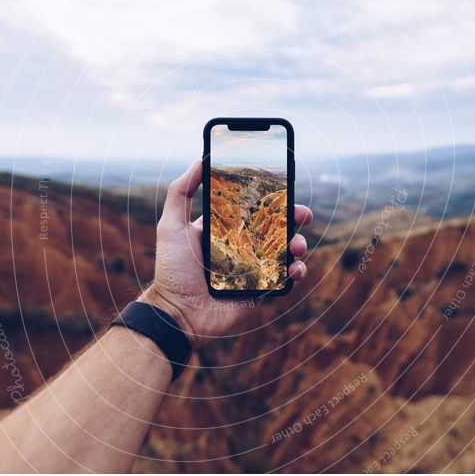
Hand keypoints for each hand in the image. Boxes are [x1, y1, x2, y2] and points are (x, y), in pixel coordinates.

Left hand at [139, 160, 312, 348]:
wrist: (177, 314)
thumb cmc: (171, 270)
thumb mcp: (170, 226)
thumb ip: (180, 192)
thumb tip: (199, 160)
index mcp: (224, 230)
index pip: (252, 209)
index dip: (271, 199)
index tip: (286, 188)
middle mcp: (241, 247)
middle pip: (275, 228)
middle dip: (294, 219)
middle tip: (303, 214)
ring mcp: (253, 269)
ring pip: (285, 252)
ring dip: (298, 244)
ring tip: (297, 245)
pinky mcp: (260, 291)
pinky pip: (284, 279)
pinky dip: (295, 272)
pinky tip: (295, 269)